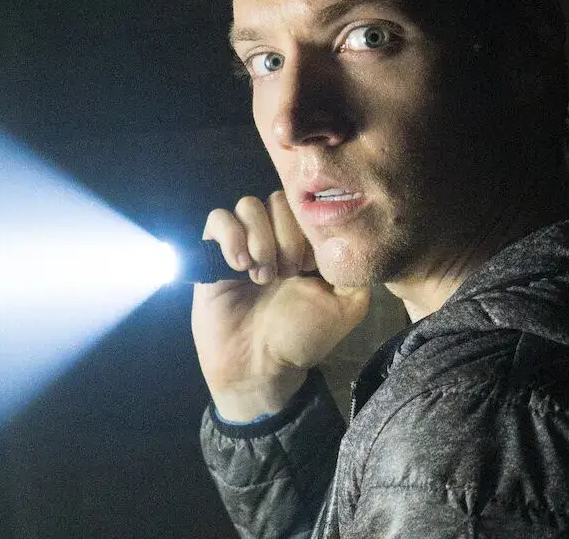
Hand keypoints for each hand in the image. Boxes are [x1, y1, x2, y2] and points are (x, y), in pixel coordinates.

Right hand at [193, 190, 370, 420]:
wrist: (259, 368)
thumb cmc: (301, 339)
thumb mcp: (346, 307)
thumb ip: (355, 270)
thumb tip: (355, 237)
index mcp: (305, 245)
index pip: (307, 204)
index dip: (310, 229)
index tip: (312, 266)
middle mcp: (274, 239)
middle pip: (278, 199)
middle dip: (286, 237)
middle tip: (287, 274)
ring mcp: (243, 243)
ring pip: (248, 205)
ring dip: (259, 239)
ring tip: (263, 277)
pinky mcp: (212, 254)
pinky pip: (217, 219)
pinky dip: (230, 237)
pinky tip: (239, 267)